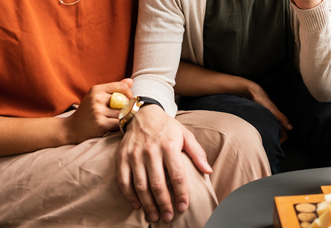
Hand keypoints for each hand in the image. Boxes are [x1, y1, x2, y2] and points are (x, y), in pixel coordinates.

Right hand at [64, 78, 132, 143]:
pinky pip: (119, 123)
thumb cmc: (88, 111)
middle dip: (126, 108)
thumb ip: (114, 89)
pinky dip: (119, 126)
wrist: (71, 128)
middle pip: (124, 101)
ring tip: (114, 121)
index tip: (128, 101)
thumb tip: (131, 81)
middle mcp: (97, 98)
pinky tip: (112, 127)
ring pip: (122, 113)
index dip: (129, 94)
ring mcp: (98, 111)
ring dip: (122, 118)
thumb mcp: (97, 96)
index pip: (122, 87)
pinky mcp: (100, 123)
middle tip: (120, 113)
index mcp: (97, 89)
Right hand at [117, 105, 212, 222]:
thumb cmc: (168, 128)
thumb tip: (208, 171)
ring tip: (155, 216)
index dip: (181, 194)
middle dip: (164, 203)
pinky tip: (137, 205)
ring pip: (140, 185)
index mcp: (169, 146)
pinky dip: (130, 195)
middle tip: (169, 216)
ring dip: (148, 204)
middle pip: (158, 184)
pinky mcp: (122, 157)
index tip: (183, 207)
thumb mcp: (186, 135)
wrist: (143, 114)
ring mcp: (134, 155)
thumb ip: (197, 153)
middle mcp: (151, 151)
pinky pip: (124, 181)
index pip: (177, 175)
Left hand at [246, 82, 291, 142]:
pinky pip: (265, 125)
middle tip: (269, 144)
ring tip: (264, 140)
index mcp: (278, 118)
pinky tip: (258, 132)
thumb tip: (291, 128)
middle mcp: (274, 118)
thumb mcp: (272, 110)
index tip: (275, 143)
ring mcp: (267, 117)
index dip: (282, 139)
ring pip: (272, 128)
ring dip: (270, 134)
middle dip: (276, 138)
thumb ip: (281, 118)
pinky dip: (264, 130)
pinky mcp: (261, 115)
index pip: (284, 133)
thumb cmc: (262, 101)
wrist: (252, 92)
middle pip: (279, 132)